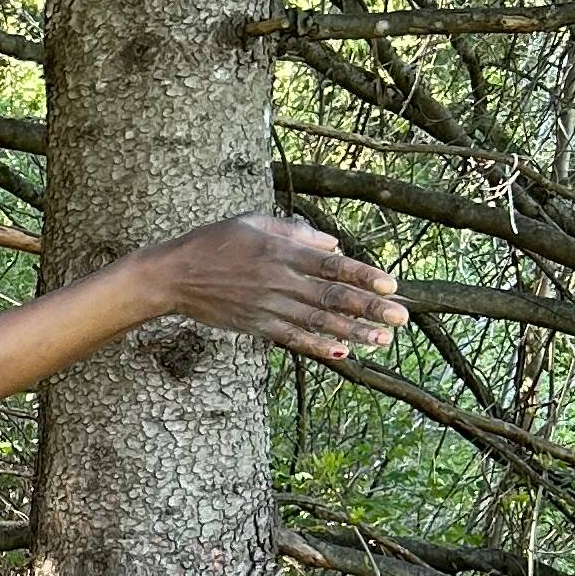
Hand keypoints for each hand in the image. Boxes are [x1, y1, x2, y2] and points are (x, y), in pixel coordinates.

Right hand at [150, 211, 406, 360]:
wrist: (173, 275)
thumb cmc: (214, 242)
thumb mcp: (254, 223)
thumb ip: (296, 232)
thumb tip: (334, 246)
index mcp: (282, 251)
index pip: (332, 266)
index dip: (364, 277)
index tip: (392, 286)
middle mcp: (279, 280)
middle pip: (331, 297)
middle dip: (369, 308)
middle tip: (401, 318)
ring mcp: (267, 306)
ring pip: (317, 322)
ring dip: (353, 332)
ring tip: (382, 339)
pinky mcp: (255, 325)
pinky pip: (291, 338)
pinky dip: (317, 347)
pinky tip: (342, 353)